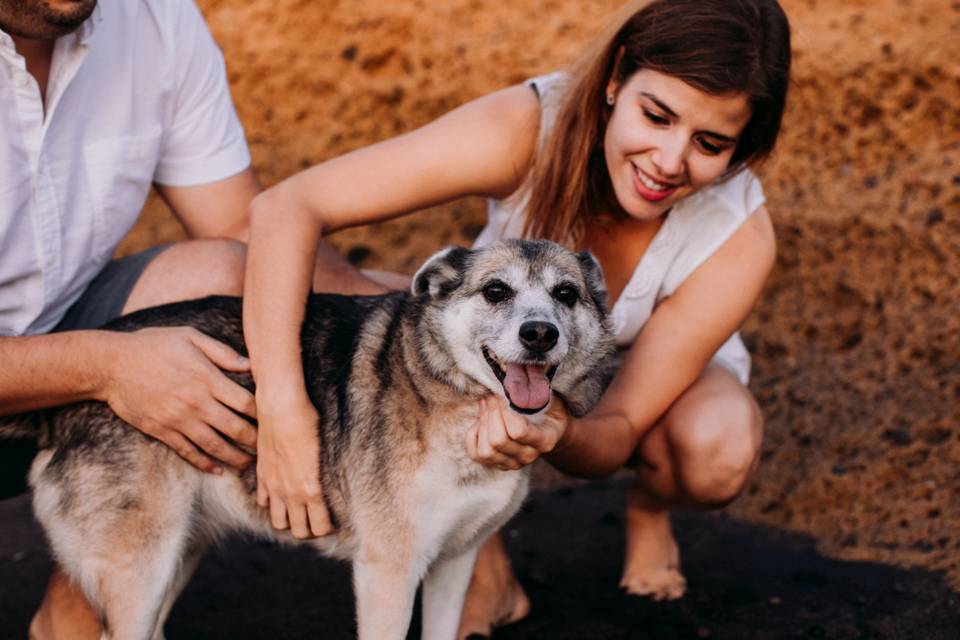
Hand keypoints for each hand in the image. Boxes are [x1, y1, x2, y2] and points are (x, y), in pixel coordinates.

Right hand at [101, 327, 257, 473]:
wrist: (111, 365)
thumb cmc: (153, 345)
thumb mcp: (190, 337)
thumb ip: (222, 352)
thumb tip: (251, 365)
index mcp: (207, 378)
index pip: (246, 402)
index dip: (264, 413)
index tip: (275, 419)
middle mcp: (197, 402)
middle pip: (235, 428)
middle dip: (255, 440)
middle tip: (270, 449)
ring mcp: (179, 419)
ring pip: (215, 445)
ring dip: (235, 457)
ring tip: (249, 465)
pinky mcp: (162, 431)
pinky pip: (188, 452)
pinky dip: (205, 463)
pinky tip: (218, 469)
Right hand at [255, 388, 332, 537]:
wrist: (281, 407)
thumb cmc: (310, 423)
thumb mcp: (326, 452)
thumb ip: (324, 476)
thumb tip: (328, 486)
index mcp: (312, 489)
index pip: (320, 527)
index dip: (327, 529)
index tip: (332, 523)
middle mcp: (291, 493)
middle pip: (300, 531)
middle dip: (310, 530)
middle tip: (317, 521)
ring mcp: (274, 486)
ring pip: (279, 522)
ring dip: (290, 521)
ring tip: (299, 514)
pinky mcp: (262, 476)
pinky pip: (264, 502)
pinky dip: (273, 504)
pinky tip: (281, 496)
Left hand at [466, 395, 568, 469]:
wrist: (549, 429)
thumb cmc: (546, 409)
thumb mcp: (546, 398)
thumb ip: (532, 393)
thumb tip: (508, 382)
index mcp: (545, 440)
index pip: (518, 431)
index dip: (505, 411)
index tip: (503, 396)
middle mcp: (529, 456)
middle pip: (498, 441)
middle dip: (491, 414)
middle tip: (492, 397)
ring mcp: (513, 463)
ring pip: (485, 451)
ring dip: (482, 424)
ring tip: (486, 406)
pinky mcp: (497, 464)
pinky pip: (476, 454)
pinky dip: (473, 436)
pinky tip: (481, 422)